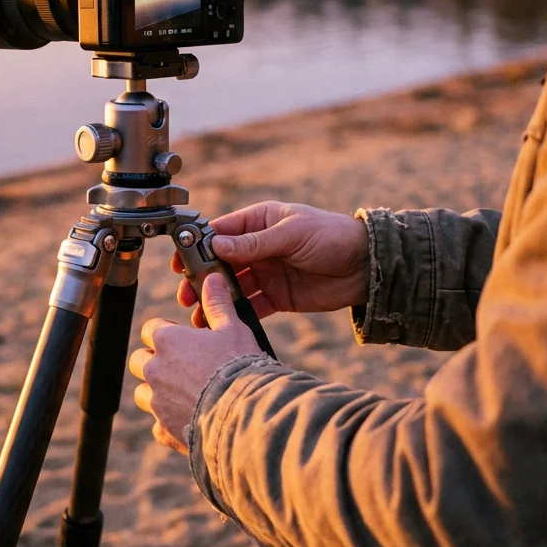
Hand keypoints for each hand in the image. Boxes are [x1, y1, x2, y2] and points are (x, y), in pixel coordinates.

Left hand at [129, 273, 264, 454]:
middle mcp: (155, 370)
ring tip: (184, 393)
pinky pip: (157, 424)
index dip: (166, 331)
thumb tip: (212, 278)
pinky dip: (168, 422)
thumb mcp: (234, 329)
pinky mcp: (163, 430)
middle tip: (181, 365)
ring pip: (143, 393)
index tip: (183, 337)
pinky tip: (189, 419)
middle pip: (139, 360)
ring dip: (157, 391)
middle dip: (155, 360)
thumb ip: (218, 304)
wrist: (245, 415)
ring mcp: (156, 402)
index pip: (151, 329)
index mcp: (168, 341)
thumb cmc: (239, 367)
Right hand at [172, 201, 368, 325]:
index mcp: (260, 222)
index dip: (198, 245)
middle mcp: (259, 247)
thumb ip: (254, 243)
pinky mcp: (277, 297)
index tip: (180, 260)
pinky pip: (251, 306)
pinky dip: (236, 315)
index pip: (220, 232)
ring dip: (215, 299)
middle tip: (186, 293)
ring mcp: (267, 273)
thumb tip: (215, 244)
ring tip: (199, 315)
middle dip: (201, 277)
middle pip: (220, 263)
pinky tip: (222, 325)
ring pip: (232, 287)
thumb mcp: (292, 234)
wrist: (366, 267)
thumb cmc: (332, 236)